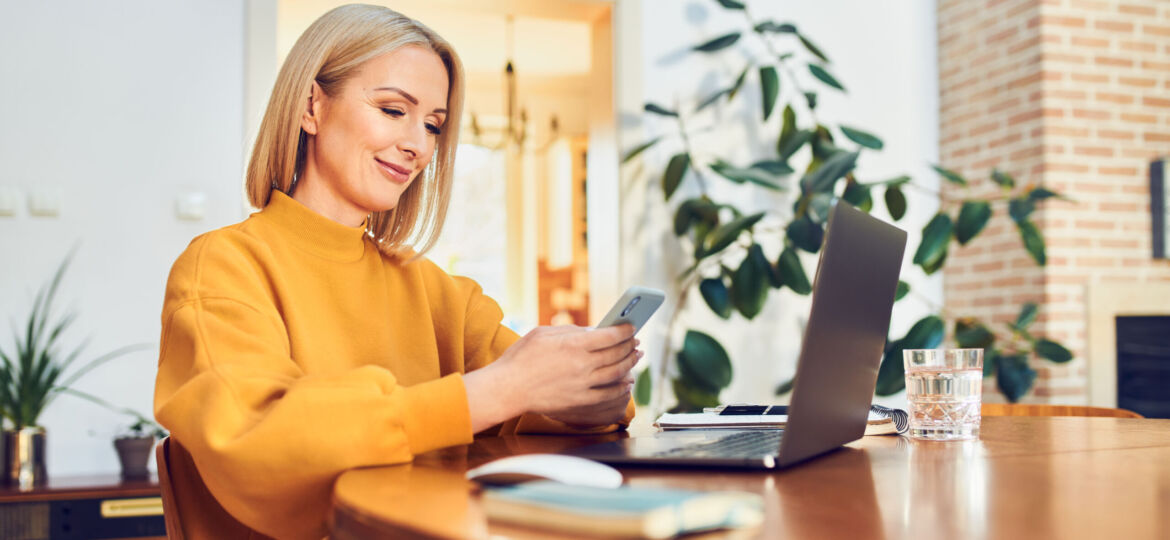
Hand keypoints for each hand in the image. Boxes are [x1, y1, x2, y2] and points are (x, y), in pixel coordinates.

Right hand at [464, 324, 638, 431]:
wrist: (507, 389)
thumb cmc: (521, 358)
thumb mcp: (544, 333)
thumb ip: (571, 331)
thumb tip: (594, 331)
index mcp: (574, 345)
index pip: (610, 335)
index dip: (624, 330)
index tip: (631, 327)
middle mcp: (582, 365)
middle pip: (617, 354)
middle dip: (630, 345)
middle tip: (636, 341)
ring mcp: (583, 385)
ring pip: (616, 373)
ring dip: (630, 363)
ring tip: (636, 356)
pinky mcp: (580, 401)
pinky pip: (608, 393)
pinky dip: (621, 386)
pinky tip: (626, 380)